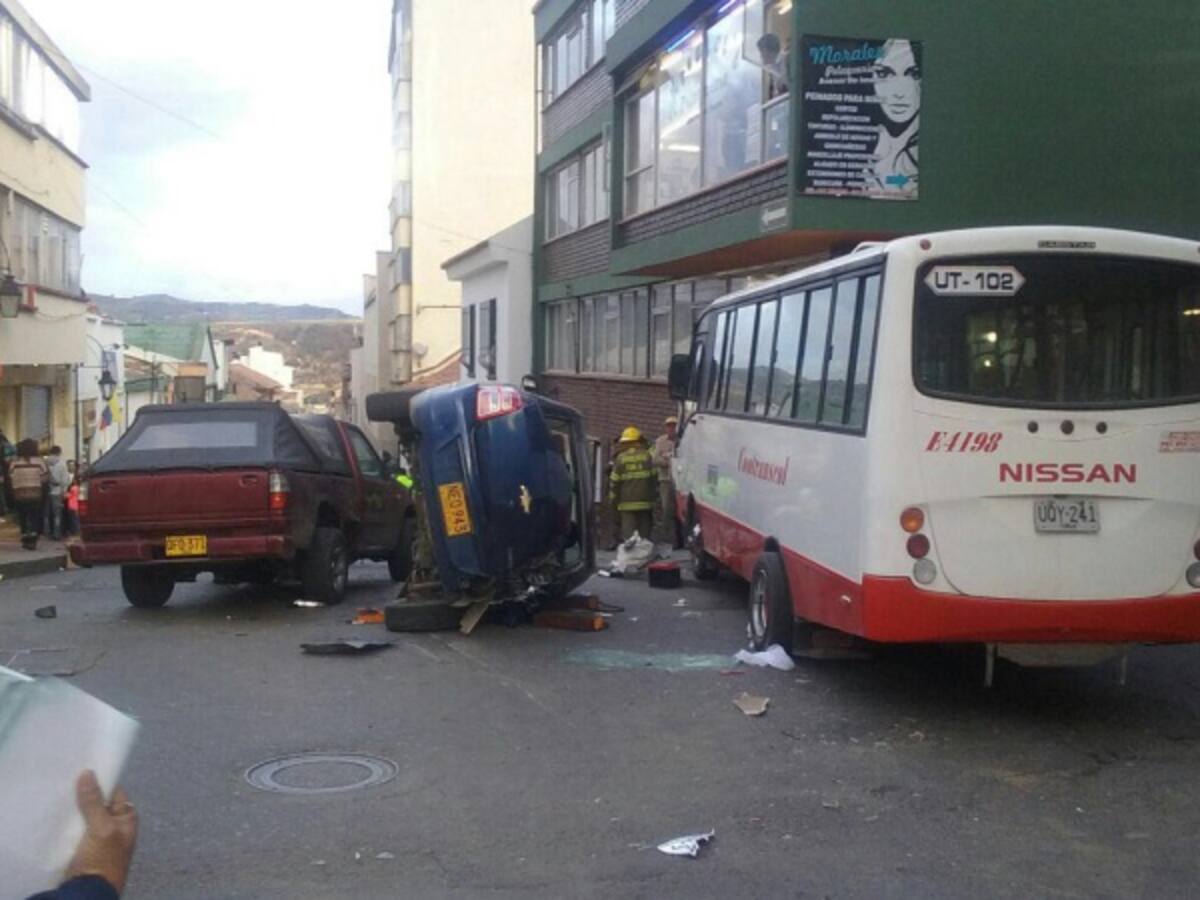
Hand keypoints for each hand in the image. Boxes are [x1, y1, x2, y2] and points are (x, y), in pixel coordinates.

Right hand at [66, 770, 137, 893]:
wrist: (90, 891)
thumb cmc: (103, 857)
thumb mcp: (101, 827)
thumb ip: (94, 802)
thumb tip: (88, 773)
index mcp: (127, 818)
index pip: (115, 792)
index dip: (102, 781)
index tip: (84, 769)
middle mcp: (116, 826)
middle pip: (99, 804)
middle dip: (85, 795)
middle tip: (66, 780)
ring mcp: (100, 837)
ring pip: (86, 817)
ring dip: (76, 810)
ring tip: (59, 795)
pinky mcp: (84, 848)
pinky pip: (77, 830)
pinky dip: (69, 824)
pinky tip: (58, 817)